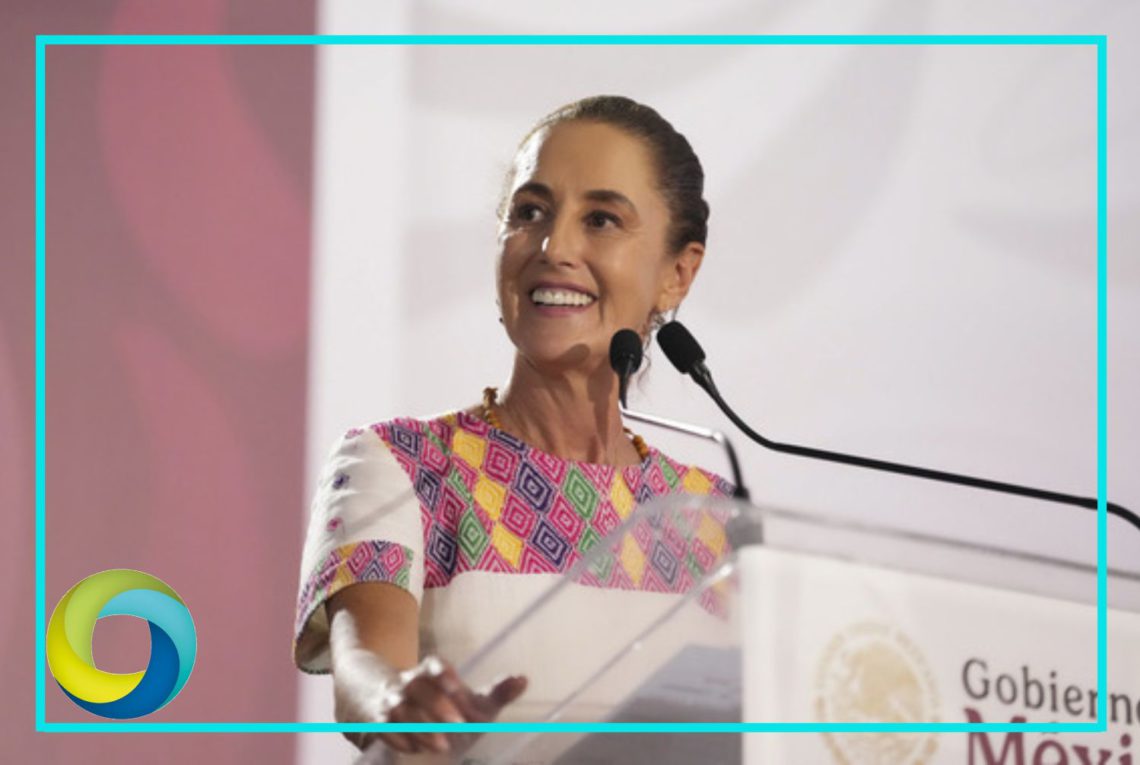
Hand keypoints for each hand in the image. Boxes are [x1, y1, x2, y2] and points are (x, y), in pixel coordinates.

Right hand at [355, 656, 527, 757]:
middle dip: (437, 704)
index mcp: (431, 673)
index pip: (433, 664)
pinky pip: (382, 728)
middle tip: (458, 723)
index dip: (443, 673)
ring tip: (441, 745)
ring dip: (419, 726)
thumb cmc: (444, 706)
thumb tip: (523, 679)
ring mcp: (391, 703)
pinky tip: (413, 749)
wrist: (394, 710)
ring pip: (398, 708)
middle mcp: (409, 684)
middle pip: (417, 687)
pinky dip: (397, 738)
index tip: (456, 686)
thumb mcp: (472, 701)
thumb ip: (497, 693)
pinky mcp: (379, 723)